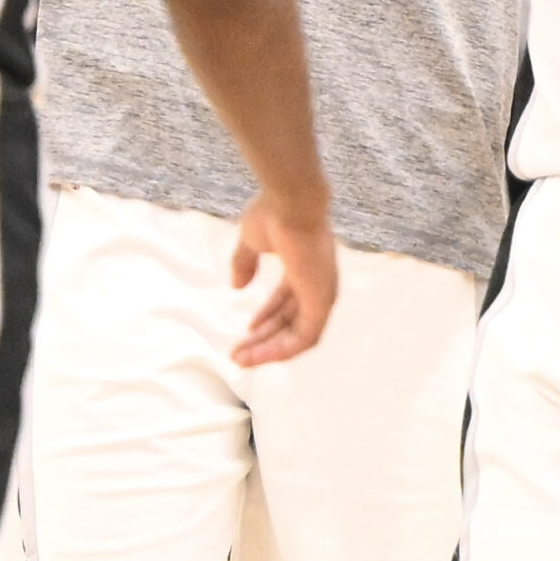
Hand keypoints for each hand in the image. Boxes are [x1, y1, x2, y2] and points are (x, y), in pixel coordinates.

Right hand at [229, 191, 335, 366]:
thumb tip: (236, 286)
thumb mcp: (251, 240)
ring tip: (241, 359)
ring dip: (269, 350)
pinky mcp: (322, 303)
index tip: (247, 330)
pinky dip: (280, 350)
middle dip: (264, 339)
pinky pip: (303, 339)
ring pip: (297, 336)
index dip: (266, 317)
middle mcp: (318, 284)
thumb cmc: (274, 213)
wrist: (290, 201)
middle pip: (290, 321)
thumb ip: (244, 263)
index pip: (287, 301)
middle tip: (238, 353)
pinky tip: (256, 354)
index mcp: (305, 267)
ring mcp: (322, 294)